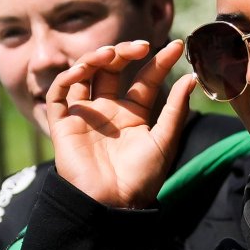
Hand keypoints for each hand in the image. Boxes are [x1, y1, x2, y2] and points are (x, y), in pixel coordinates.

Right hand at [45, 39, 195, 210]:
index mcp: (133, 115)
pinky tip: (84, 70)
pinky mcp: (63, 124)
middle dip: (124, 52)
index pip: (145, 79)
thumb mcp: (164, 141)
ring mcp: (85, 115)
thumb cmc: (140, 179)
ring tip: (112, 53)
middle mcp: (107, 111)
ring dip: (96, 57)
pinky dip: (68, 76)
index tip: (176, 46)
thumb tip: (191, 77)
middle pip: (112, 69)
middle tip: (142, 46)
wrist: (112, 204)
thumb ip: (175, 109)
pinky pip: (59, 93)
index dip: (159, 62)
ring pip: (84, 74)